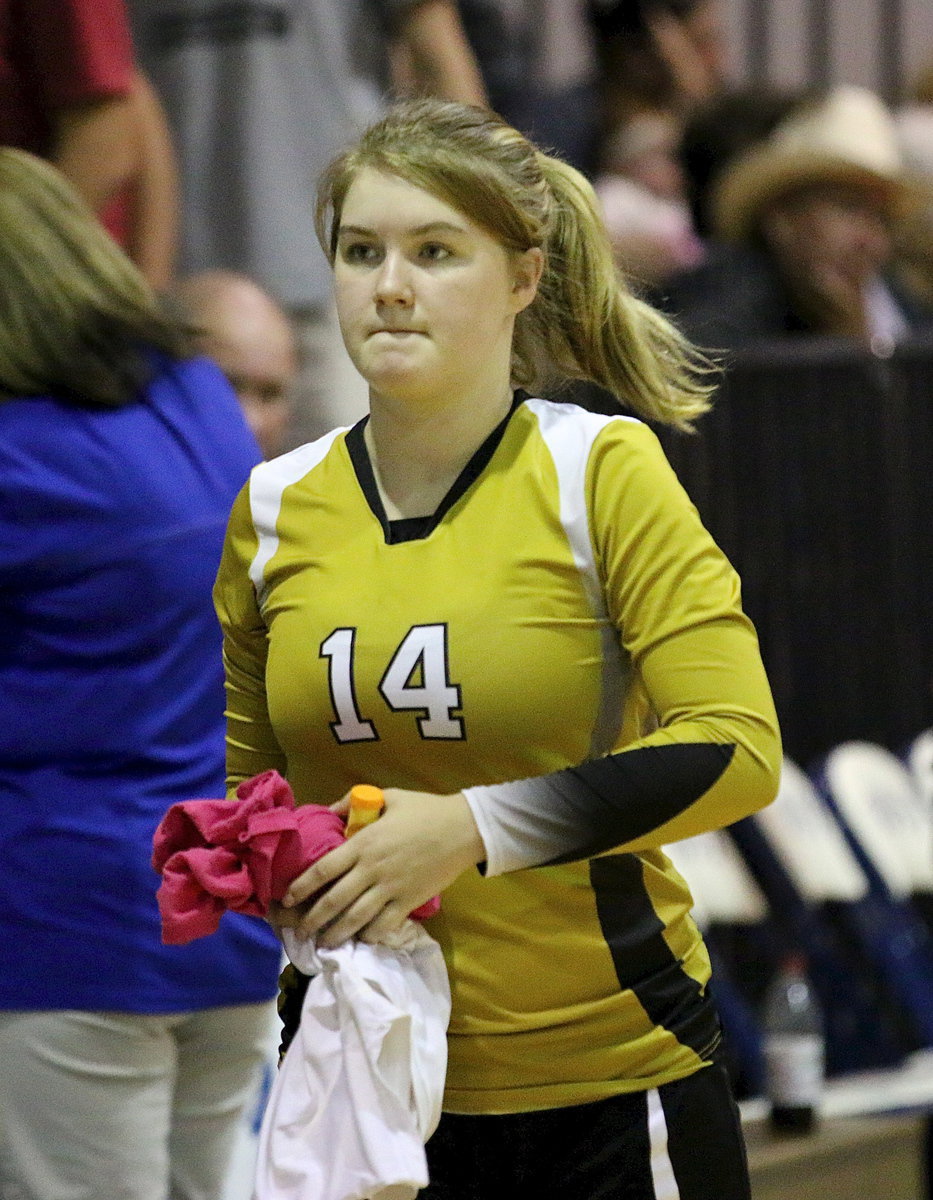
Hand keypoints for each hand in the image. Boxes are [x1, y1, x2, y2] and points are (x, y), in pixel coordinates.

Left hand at [272, 788, 484, 948]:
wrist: (464, 828)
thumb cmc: (425, 810)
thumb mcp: (389, 797)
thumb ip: (354, 802)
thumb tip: (331, 810)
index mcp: (364, 843)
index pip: (323, 869)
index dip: (302, 886)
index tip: (288, 898)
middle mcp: (372, 869)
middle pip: (334, 900)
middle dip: (313, 918)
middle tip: (300, 931)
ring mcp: (391, 888)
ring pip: (356, 918)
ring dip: (336, 933)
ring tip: (324, 943)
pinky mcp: (409, 901)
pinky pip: (383, 925)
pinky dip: (369, 935)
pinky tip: (361, 938)